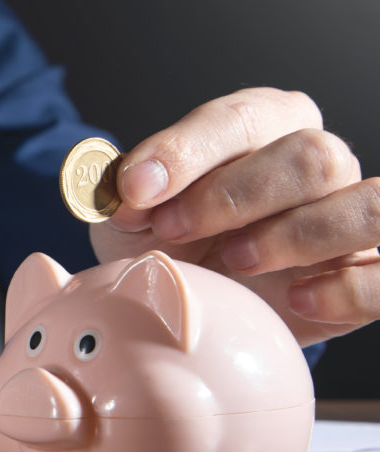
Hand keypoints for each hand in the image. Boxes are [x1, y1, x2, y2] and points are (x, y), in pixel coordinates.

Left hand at [90, 87, 379, 346]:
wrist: (191, 304)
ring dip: (297, 235)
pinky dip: (347, 289)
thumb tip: (126, 193)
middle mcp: (319, 163)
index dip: (187, 151)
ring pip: (368, 206)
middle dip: (233, 196)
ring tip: (235, 261)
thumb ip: (126, 197)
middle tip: (174, 231)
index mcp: (262, 125)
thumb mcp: (131, 218)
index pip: (242, 118)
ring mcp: (351, 216)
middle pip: (312, 155)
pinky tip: (295, 301)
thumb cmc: (166, 245)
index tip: (137, 189)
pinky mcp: (368, 273)